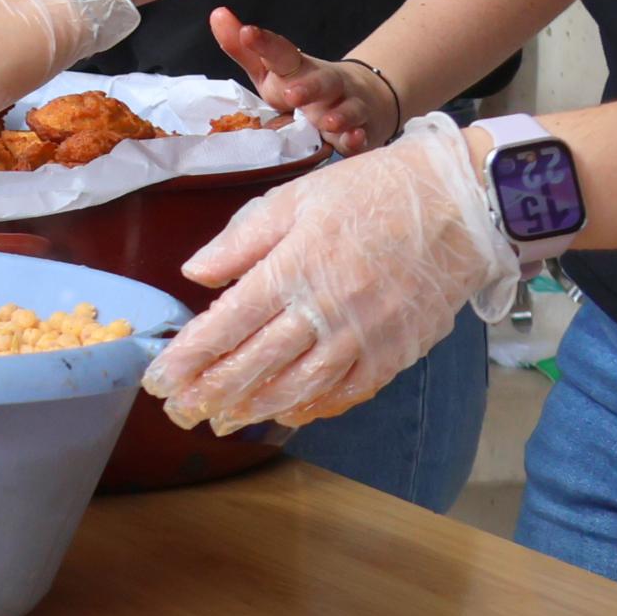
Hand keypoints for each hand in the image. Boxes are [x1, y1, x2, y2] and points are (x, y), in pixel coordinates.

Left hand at [142, 121, 509, 431]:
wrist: (458, 205)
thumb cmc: (369, 193)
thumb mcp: (293, 200)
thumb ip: (240, 241)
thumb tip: (194, 274)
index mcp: (292, 270)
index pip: (226, 325)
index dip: (188, 358)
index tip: (158, 380)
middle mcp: (324, 311)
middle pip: (256, 364)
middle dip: (210, 393)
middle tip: (177, 413)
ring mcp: (364, 337)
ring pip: (299, 386)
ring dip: (255, 409)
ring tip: (221, 422)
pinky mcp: (397, 352)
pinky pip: (349, 391)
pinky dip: (315, 408)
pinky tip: (287, 414)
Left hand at [210, 6, 402, 155]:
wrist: (363, 100)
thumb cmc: (303, 85)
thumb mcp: (272, 70)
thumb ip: (244, 49)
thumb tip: (217, 14)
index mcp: (299, 69)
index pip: (282, 53)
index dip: (264, 44)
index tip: (247, 33)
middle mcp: (326, 85)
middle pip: (322, 81)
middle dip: (309, 87)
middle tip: (291, 94)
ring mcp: (347, 107)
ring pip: (348, 109)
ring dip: (340, 115)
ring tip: (327, 121)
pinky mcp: (360, 131)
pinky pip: (361, 137)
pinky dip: (358, 139)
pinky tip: (354, 139)